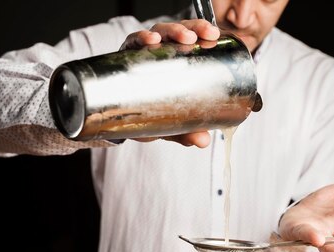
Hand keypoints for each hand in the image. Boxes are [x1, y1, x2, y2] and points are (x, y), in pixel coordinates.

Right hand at [120, 19, 219, 147]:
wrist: (119, 122)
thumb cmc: (149, 115)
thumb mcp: (169, 125)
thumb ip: (185, 132)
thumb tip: (203, 141)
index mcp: (179, 62)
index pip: (194, 40)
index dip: (204, 32)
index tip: (214, 35)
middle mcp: (163, 53)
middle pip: (179, 32)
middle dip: (192, 28)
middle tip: (201, 37)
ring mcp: (144, 53)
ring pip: (160, 32)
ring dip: (171, 30)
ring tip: (182, 37)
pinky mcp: (125, 57)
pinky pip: (132, 42)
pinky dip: (141, 38)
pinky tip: (150, 40)